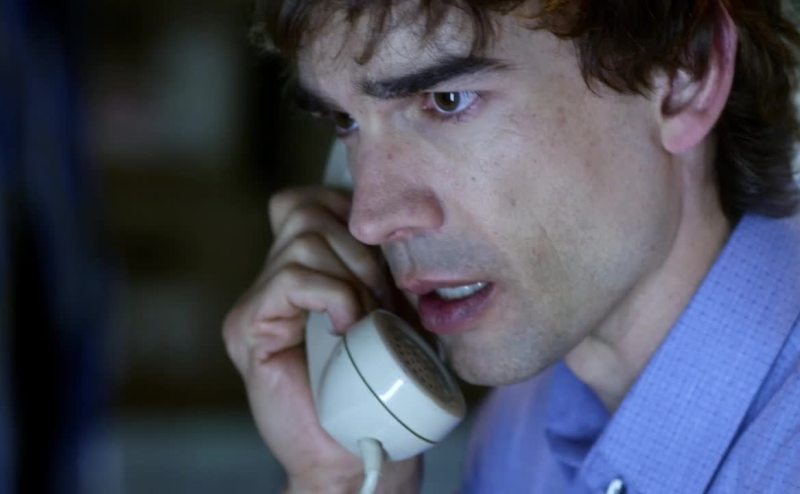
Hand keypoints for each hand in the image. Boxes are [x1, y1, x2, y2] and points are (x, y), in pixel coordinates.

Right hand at [223, 186, 419, 492]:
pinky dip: (332, 296)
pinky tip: (345, 327)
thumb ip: (377, 265)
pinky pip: (292, 277)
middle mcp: (272, 280)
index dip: (348, 213)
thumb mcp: (391, 308)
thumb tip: (388, 221)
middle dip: (361, 252)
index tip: (382, 260)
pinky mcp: (248, 328)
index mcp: (303, 270)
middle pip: (306, 211)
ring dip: (351, 278)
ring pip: (304, 240)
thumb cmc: (380, 383)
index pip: (307, 201)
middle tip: (383, 301)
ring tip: (366, 320)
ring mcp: (257, 303)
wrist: (357, 450)